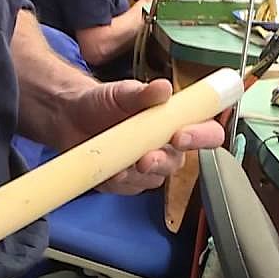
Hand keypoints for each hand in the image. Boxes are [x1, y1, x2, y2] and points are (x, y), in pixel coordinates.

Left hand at [51, 78, 225, 194]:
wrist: (70, 117)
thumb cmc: (103, 102)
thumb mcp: (121, 92)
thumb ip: (143, 93)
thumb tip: (163, 88)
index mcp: (176, 122)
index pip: (207, 133)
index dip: (202, 136)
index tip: (182, 134)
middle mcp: (167, 147)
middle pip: (178, 163)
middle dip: (163, 162)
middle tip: (146, 158)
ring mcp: (147, 167)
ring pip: (154, 179)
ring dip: (138, 174)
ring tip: (121, 165)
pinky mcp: (127, 182)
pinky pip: (130, 189)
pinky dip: (119, 182)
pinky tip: (109, 173)